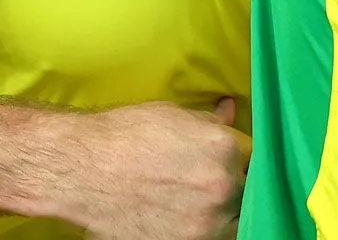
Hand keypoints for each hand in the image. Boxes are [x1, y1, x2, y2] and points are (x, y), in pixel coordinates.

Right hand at [64, 98, 248, 239]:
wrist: (82, 171)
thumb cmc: (124, 137)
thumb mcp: (172, 116)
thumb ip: (209, 121)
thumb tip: (229, 112)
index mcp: (225, 147)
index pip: (255, 156)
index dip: (242, 158)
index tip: (234, 161)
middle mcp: (223, 186)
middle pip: (249, 190)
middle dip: (236, 184)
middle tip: (211, 182)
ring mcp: (206, 222)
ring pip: (236, 220)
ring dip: (225, 211)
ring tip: (198, 203)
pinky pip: (211, 238)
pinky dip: (204, 230)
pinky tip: (185, 218)